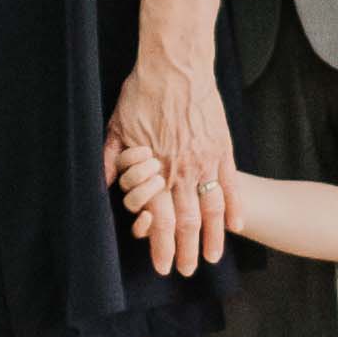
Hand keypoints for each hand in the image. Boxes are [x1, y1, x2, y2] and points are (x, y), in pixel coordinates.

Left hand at [106, 52, 232, 278]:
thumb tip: (101, 187)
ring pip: (211, 208)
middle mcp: (180, 170)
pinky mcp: (222, 147)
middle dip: (186, 250)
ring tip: (213, 257)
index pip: (158, 218)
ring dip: (213, 237)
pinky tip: (237, 225)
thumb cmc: (142, 94)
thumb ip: (109, 162)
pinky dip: (234, 207)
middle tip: (188, 270)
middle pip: (186, 221)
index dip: (160, 244)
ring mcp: (204, 160)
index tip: (162, 265)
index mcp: (154, 169)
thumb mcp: (115, 128)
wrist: (175, 66)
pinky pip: (232, 183)